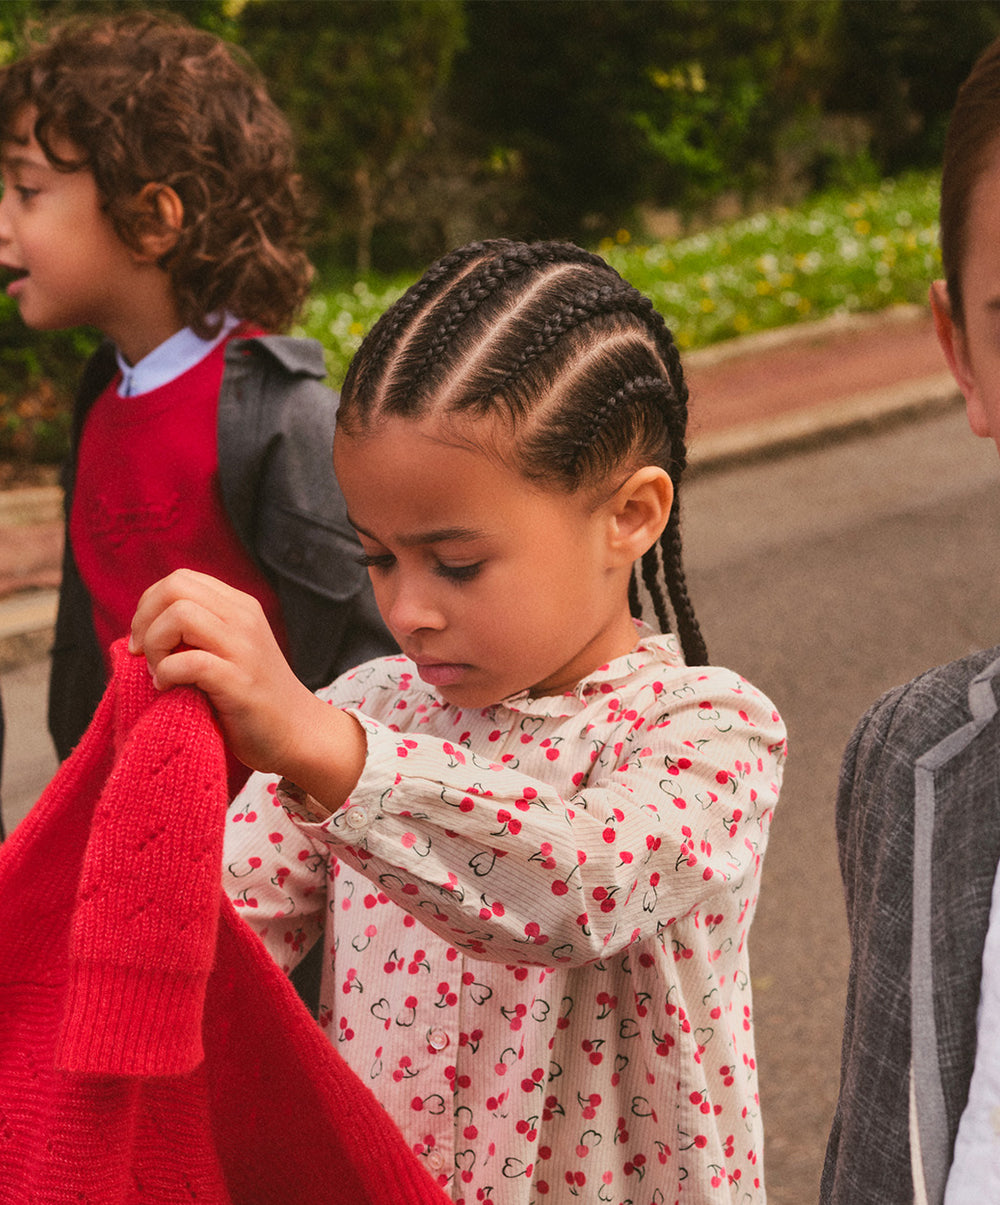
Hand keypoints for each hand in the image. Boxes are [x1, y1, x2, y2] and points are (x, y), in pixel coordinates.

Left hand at [129, 570, 365, 806]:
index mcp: (239, 606)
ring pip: (179, 616)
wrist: (296, 733)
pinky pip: (187, 662)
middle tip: (145, 655)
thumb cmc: (250, 697)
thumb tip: (141, 627)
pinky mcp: (239, 682)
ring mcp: (243, 649)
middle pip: (175, 588)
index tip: (145, 640)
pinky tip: (169, 690)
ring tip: (159, 672)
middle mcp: (243, 619)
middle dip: (145, 621)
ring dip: (154, 646)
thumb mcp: (229, 648)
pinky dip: (166, 674)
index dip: (150, 606)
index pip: (180, 579)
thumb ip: (199, 630)